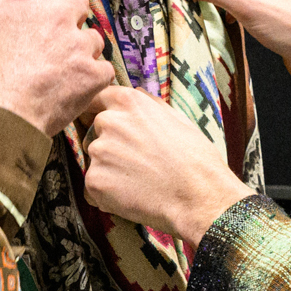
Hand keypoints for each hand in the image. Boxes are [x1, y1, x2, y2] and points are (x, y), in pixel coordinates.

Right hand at [0, 0, 112, 136]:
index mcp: (23, 0)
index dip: (45, 0)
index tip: (40, 16)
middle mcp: (55, 15)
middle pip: (78, 4)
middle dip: (71, 20)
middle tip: (58, 43)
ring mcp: (76, 44)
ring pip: (93, 39)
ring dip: (83, 53)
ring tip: (65, 74)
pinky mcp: (91, 74)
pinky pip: (104, 71)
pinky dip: (93, 81)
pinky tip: (76, 92)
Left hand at [80, 86, 250, 244]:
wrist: (198, 196)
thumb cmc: (194, 158)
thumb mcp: (177, 118)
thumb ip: (149, 104)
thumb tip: (136, 93)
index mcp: (127, 102)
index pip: (95, 100)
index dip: (99, 114)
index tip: (106, 127)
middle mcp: (108, 122)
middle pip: (93, 133)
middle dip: (108, 147)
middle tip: (135, 164)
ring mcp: (99, 152)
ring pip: (94, 162)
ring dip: (108, 172)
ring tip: (138, 183)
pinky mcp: (94, 181)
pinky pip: (92, 188)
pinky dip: (106, 195)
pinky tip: (131, 197)